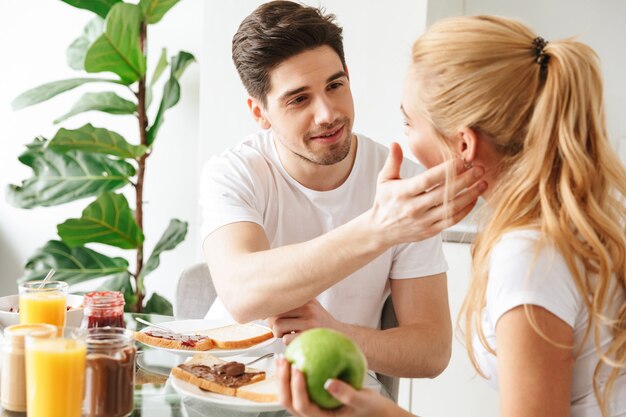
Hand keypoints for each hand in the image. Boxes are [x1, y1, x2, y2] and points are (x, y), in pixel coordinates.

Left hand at [267, 299, 339, 344]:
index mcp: (306, 299)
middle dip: (272, 324)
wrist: (343, 337)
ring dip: (279, 334)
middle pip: (275, 314)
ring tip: (287, 334)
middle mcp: (308, 307)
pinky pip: (286, 339)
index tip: (265, 316)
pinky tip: (297, 340)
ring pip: (278, 326)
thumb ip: (292, 307)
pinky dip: (288, 342)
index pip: (279, 300)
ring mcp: (309, 321)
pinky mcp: (309, 336)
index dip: (268, 310)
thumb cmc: (321, 324)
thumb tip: (264, 313)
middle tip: (280, 329)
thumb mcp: (311, 308)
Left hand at [276, 357, 400, 416]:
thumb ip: (347, 394)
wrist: (371, 409)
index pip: (302, 406)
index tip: (298, 368)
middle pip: (288, 401)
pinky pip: (296, 385)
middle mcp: (311, 414)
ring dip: (282, 376)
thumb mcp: (362, 401)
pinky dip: (291, 372)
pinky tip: (293, 355)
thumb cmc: (368, 407)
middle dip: (282, 381)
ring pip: (288, 394)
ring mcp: (309, 406)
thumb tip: (329, 383)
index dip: (296, 388)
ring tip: (282, 357)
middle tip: (284, 360)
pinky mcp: (310, 397)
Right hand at [370, 142, 486, 245]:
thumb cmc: (384, 202)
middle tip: (479, 169)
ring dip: (470, 195)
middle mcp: (413, 208)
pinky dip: (466, 210)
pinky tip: (474, 199)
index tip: (460, 161)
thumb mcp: (384, 180)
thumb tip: (395, 143)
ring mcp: (423, 221)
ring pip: (451, 208)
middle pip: (444, 193)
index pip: (427, 180)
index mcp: (402, 193)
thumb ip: (392, 162)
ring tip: (483, 183)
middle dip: (465, 180)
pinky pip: (452, 220)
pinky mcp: (430, 231)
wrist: (380, 230)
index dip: (445, 171)